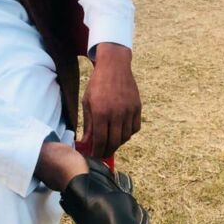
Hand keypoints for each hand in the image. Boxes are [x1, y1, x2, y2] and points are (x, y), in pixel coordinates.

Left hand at [78, 43, 141, 158]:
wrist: (114, 67)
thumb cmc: (97, 84)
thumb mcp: (87, 102)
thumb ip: (88, 124)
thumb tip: (86, 142)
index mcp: (100, 112)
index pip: (100, 140)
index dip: (97, 151)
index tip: (95, 157)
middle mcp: (116, 113)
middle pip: (114, 142)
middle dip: (107, 151)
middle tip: (103, 154)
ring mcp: (128, 111)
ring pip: (125, 137)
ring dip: (118, 143)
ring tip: (111, 143)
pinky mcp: (137, 108)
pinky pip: (135, 128)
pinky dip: (128, 133)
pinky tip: (121, 132)